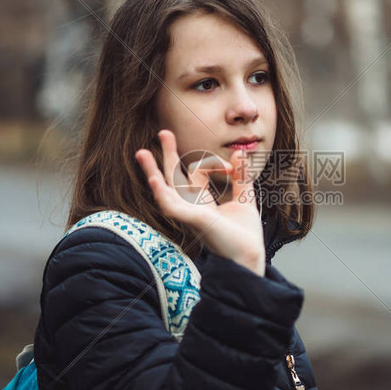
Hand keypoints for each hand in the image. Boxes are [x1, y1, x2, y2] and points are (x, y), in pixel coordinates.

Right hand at [135, 130, 265, 276]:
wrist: (249, 258)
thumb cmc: (244, 236)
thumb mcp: (245, 199)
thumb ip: (242, 177)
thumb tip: (240, 152)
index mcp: (202, 202)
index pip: (196, 173)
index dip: (215, 162)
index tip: (236, 163)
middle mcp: (191, 207)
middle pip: (173, 177)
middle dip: (168, 154)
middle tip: (163, 132)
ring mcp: (188, 214)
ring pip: (165, 189)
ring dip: (152, 170)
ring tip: (141, 152)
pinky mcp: (191, 221)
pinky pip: (171, 206)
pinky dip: (161, 192)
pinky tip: (153, 179)